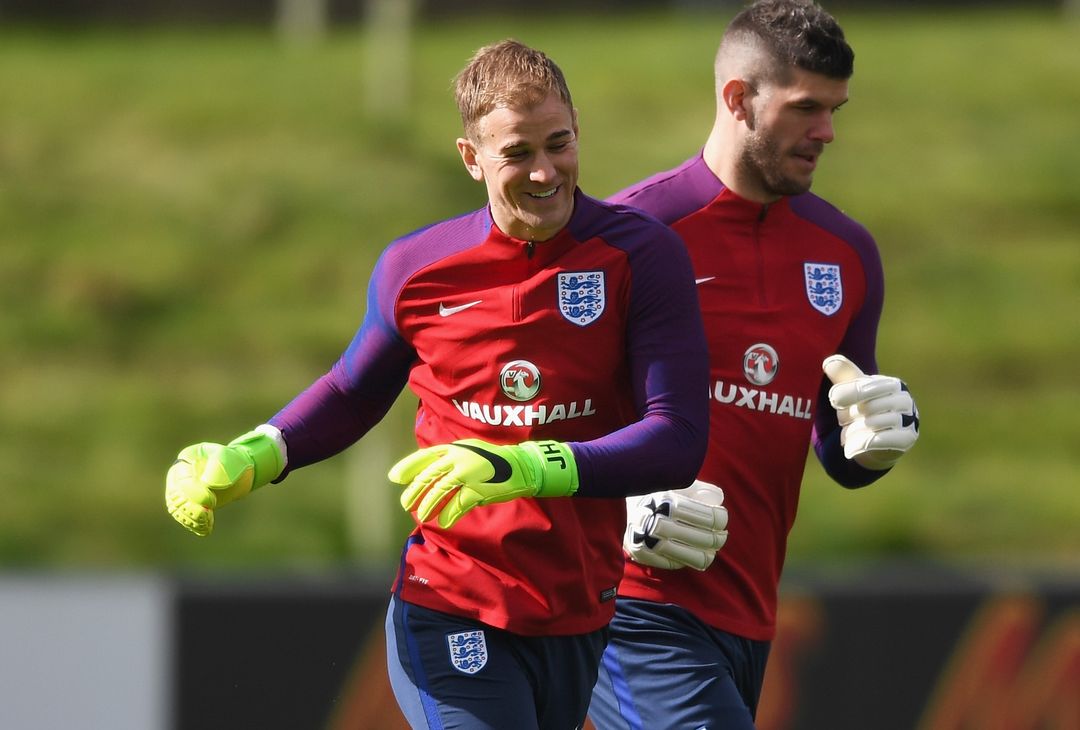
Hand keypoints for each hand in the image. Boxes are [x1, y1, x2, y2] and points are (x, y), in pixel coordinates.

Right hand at [165, 427, 285, 535]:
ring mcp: (181, 493)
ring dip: (191, 519)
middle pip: (175, 497)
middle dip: (189, 508)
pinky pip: (186, 518)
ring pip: (178, 510)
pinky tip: (206, 529)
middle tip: (207, 515)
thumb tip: (206, 483)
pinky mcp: (189, 506)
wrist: (237, 472)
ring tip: (207, 523)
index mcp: (184, 461)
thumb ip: (218, 467)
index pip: (181, 480)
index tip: (211, 501)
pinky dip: (195, 525)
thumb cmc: (232, 460)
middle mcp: (177, 478)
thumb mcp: (227, 458)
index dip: (193, 493)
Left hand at [388, 438, 577, 528]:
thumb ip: (450, 461)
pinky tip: (442, 522)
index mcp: (455, 447)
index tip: (394, 478)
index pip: (425, 456)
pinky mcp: (478, 489)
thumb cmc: (494, 461)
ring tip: (422, 516)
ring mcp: (469, 473)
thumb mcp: (470, 452)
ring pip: (440, 491)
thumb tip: (427, 476)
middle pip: (429, 475)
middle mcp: (459, 458)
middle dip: (415, 491)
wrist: (523, 466)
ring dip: (428, 505)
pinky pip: (457, 505)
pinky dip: (448, 515)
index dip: (408, 467)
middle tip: (406, 503)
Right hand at [624, 480, 727, 570]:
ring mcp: (646, 540)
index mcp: (665, 500)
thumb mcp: (676, 482)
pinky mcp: (640, 554)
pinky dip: (686, 560)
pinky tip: (690, 551)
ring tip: (711, 548)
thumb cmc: (656, 491)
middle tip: (721, 536)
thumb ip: (699, 490)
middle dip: (717, 538)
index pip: (706, 516)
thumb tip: (717, 501)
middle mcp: (654, 520)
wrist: (615, 500)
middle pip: (701, 538)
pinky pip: (674, 564)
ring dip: (707, 554)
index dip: (720, 518)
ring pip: (691, 556)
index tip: (722, 517)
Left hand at [823, 354, 919, 469]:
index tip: (833, 400)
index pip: (863, 386)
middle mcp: (904, 400)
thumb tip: (829, 362)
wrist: (877, 443)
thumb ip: (842, 375)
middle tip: (844, 421)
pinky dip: (858, 445)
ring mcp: (909, 420)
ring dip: (851, 432)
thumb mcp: (852, 391)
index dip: (844, 394)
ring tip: (847, 434)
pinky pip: (877, 441)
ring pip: (870, 425)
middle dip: (847, 416)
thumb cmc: (863, 410)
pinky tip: (849, 448)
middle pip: (866, 407)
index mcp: (891, 384)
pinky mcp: (906, 439)